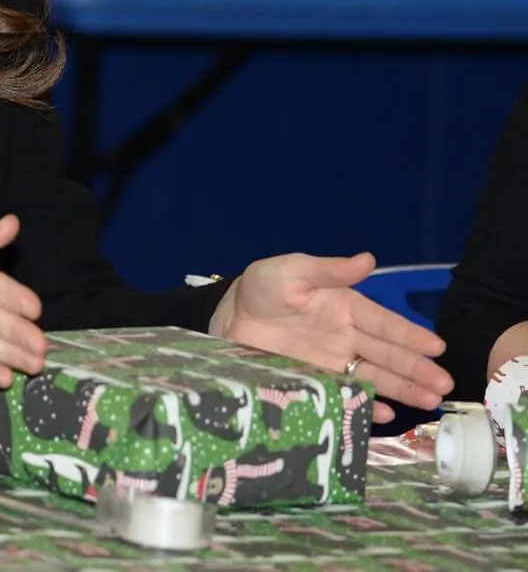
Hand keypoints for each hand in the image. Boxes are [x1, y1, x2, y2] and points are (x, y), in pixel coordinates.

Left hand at [210, 252, 453, 423]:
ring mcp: (334, 361)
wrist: (229, 316)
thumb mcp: (294, 271)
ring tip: (431, 402)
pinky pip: (348, 394)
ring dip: (404, 389)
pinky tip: (388, 415)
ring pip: (376, 376)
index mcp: (345, 306)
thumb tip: (368, 259)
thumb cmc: (263, 287)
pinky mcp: (317, 380)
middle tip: (445, 386)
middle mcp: (346, 336)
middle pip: (387, 354)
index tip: (437, 348)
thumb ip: (329, 270)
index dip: (410, 335)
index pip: (383, 322)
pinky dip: (367, 405)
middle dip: (417, 369)